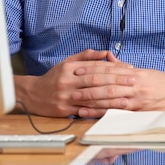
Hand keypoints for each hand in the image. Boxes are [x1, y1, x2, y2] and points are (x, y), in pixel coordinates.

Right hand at [13, 49, 135, 117]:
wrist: (33, 94)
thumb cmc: (54, 77)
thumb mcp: (68, 62)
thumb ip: (87, 56)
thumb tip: (106, 52)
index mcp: (70, 68)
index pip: (96, 67)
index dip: (114, 67)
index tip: (128, 68)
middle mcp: (68, 81)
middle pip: (96, 81)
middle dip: (116, 81)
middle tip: (132, 81)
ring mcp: (66, 96)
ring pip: (92, 97)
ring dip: (111, 98)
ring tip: (126, 98)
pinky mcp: (64, 109)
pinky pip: (85, 110)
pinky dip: (99, 111)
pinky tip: (111, 110)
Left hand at [73, 64, 164, 115]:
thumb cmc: (164, 83)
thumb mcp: (145, 71)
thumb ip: (125, 67)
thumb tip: (109, 58)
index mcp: (135, 73)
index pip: (109, 69)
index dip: (92, 68)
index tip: (78, 68)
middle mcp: (135, 84)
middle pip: (107, 82)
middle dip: (88, 82)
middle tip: (72, 82)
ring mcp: (137, 98)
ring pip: (110, 97)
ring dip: (92, 98)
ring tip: (76, 98)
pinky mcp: (138, 111)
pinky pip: (117, 111)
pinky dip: (101, 112)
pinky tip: (90, 112)